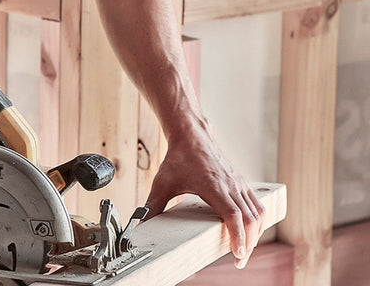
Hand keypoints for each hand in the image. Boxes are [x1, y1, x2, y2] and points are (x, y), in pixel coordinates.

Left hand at [144, 125, 264, 268]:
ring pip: (257, 213)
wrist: (191, 136)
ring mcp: (239, 183)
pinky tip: (251, 232)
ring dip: (255, 234)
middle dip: (249, 244)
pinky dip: (257, 221)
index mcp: (213, 186)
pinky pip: (257, 204)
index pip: (234, 216)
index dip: (239, 237)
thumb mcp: (162, 183)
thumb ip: (152, 205)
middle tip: (239, 261)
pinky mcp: (242, 182)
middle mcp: (230, 185)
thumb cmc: (177, 159)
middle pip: (250, 219)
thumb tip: (139, 224)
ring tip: (244, 250)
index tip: (238, 255)